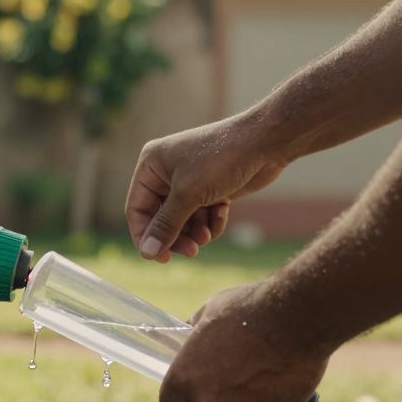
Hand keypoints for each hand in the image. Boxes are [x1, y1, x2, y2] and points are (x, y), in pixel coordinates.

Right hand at [126, 113, 286, 261]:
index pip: (137, 209)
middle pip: (161, 218)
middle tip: (192, 251)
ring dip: (196, 231)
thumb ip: (166, 225)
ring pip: (183, 221)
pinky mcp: (209, 189)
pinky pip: (202, 216)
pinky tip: (223, 211)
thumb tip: (147, 253)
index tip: (162, 258)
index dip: (146, 236)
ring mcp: (189, 181)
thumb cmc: (221, 159)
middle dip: (177, 235)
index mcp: (151, 165)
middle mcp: (166, 173)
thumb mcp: (188, 195)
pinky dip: (211, 221)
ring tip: (209, 234)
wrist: (264, 143)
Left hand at [159, 281, 327, 401]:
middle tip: (233, 383)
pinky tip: (279, 394)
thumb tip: (189, 338)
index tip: (196, 390)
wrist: (297, 317)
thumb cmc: (251, 309)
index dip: (183, 398)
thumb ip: (195, 334)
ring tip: (261, 383)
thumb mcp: (210, 312)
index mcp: (183, 379)